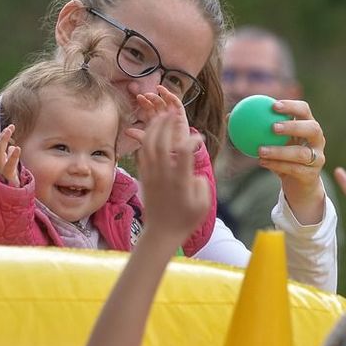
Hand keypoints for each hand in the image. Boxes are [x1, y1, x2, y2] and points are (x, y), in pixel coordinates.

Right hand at [0, 123, 21, 185]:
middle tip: (9, 127)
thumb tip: (12, 147)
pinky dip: (12, 156)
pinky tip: (16, 148)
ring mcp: (0, 170)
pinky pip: (9, 165)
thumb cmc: (10, 182)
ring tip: (9, 130)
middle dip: (1, 136)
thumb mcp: (10, 167)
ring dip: (3, 140)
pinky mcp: (7, 176)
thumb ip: (10, 156)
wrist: (8, 200)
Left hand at [122, 85, 184, 146]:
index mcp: (155, 121)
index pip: (149, 108)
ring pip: (167, 102)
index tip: (138, 97)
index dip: (144, 102)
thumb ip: (138, 135)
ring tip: (157, 89)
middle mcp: (163, 117)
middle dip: (151, 97)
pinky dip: (173, 99)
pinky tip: (168, 94)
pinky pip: (178, 105)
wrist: (176, 155)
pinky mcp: (181, 117)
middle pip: (157, 103)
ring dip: (162, 94)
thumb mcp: (148, 140)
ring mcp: (172, 116)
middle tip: (145, 94)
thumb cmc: (162, 148)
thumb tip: (126, 131)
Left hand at [138, 109, 209, 241]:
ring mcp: (151, 175)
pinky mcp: (144, 177)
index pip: (184, 153)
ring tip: (162, 115)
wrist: (161, 233)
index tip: (199, 138)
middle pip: (163, 143)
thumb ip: (201, 184)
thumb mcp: (203, 205)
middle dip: (168, 124)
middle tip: (175, 112)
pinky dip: (146, 139)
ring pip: (149, 145)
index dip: (192, 140)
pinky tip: (152, 130)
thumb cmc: (185, 220)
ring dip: (155, 128)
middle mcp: (164, 176)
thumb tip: (193, 171)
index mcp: (180, 182)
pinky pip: (142, 153)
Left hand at [257, 99, 327, 224]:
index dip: (291, 106)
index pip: (304, 110)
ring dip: (280, 151)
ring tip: (260, 150)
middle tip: (272, 127)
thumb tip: (229, 116)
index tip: (273, 105)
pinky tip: (261, 162)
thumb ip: (254, 128)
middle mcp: (317, 140)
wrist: (297, 184)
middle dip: (293, 126)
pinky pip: (294, 169)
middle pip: (312, 128)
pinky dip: (277, 165)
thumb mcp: (271, 141)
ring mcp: (317, 158)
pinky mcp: (312, 175)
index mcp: (308, 125)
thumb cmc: (281, 156)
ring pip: (301, 153)